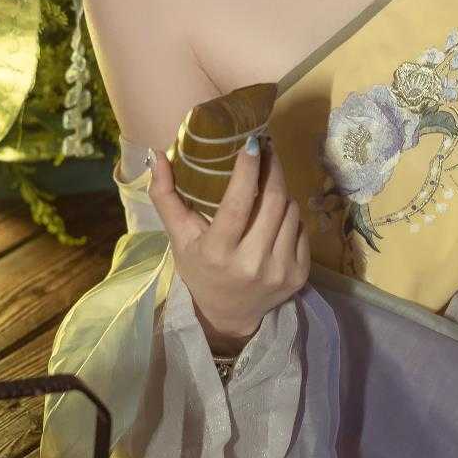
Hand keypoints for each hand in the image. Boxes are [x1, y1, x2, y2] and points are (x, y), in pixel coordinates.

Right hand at [147, 137, 310, 350]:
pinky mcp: (300, 275)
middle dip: (272, 169)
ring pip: (291, 211)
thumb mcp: (179, 237)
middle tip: (268, 149)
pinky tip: (277, 215)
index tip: (252, 143)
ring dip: (281, 191)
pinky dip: (290, 216)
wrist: (229, 314)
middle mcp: (251, 264)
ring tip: (268, 185)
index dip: (247, 170)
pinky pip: (301, 228)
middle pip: (272, 202)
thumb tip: (156, 155)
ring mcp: (279, 271)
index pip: (237, 204)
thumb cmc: (200, 268)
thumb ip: (165, 196)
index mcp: (217, 253)